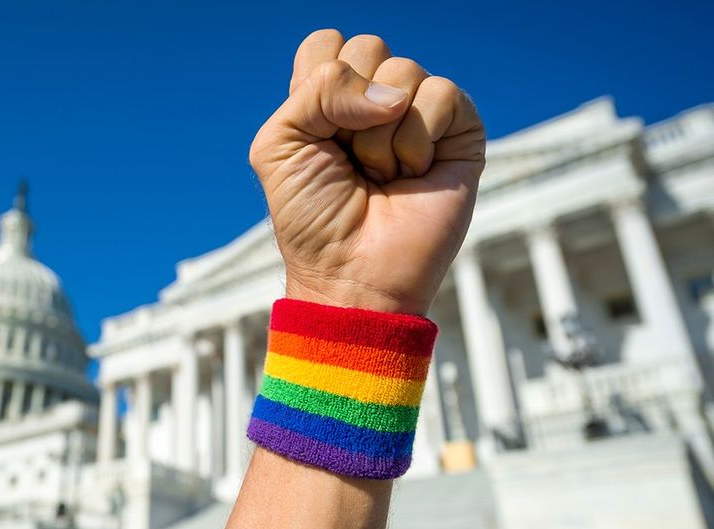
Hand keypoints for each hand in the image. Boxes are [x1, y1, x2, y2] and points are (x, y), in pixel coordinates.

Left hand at [250, 29, 484, 314]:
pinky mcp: (459, 131)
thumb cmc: (312, 218)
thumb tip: (391, 95)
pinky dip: (418, 140)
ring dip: (381, 137)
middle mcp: (375, 99)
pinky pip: (442, 94)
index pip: (327, 44)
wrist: (351, 273)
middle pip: (366, 47)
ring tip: (381, 177)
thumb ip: (317, 90)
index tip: (316, 137)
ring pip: (404, 69)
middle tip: (350, 162)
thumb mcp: (281, 144)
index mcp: (328, 98)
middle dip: (348, 111)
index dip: (318, 84)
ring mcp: (418, 113)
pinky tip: (413, 175)